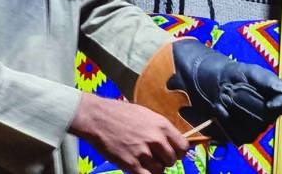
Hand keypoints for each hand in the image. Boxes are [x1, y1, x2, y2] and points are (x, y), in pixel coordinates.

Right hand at [70, 93, 189, 173]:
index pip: (183, 146)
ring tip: (144, 161)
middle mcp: (156, 139)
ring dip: (154, 168)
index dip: (179, 152)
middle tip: (156, 157)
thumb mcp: (147, 116)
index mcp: (162, 125)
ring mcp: (143, 152)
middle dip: (165, 160)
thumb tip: (171, 142)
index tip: (174, 153)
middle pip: (172, 160)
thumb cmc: (121, 114)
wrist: (98, 117)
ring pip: (160, 170)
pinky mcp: (130, 164)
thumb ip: (160, 130)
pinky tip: (139, 169)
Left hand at [169, 39, 281, 144]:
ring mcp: (258, 127)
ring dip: (236, 113)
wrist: (215, 84)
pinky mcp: (243, 136)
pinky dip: (226, 122)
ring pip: (254, 128)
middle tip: (235, 91)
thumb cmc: (236, 75)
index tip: (269, 104)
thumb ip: (270, 82)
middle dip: (249, 104)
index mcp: (277, 94)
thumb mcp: (253, 72)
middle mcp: (271, 113)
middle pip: (268, 117)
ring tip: (224, 99)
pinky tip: (219, 109)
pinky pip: (239, 135)